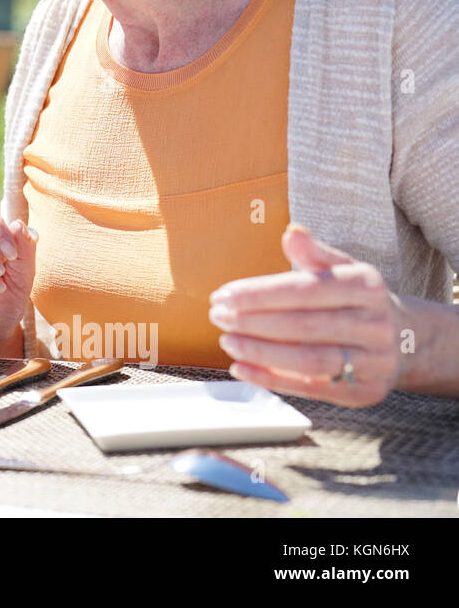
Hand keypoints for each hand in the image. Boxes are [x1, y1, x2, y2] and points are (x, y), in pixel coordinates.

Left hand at [209, 224, 406, 406]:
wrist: (408, 340)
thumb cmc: (357, 300)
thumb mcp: (343, 269)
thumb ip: (314, 253)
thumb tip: (292, 232)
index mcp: (366, 287)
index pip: (305, 290)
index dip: (259, 294)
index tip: (223, 295)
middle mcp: (375, 325)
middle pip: (304, 326)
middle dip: (253, 322)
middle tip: (218, 317)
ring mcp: (373, 363)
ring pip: (309, 361)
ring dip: (261, 353)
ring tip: (226, 341)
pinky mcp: (364, 393)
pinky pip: (313, 390)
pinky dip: (272, 380)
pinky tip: (241, 368)